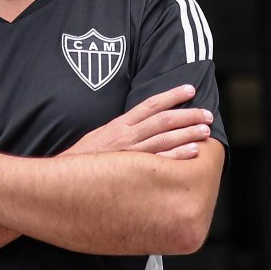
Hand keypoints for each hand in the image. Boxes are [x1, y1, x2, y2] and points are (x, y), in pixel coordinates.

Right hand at [61, 85, 212, 159]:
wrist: (64, 180)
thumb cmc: (83, 160)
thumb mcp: (99, 137)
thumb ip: (120, 129)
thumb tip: (141, 123)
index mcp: (119, 125)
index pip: (150, 104)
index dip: (171, 95)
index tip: (190, 89)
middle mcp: (126, 136)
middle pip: (163, 120)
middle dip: (188, 115)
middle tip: (206, 114)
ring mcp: (130, 154)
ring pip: (164, 139)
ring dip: (188, 133)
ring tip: (205, 130)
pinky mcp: (131, 171)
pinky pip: (159, 162)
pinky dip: (177, 156)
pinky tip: (193, 152)